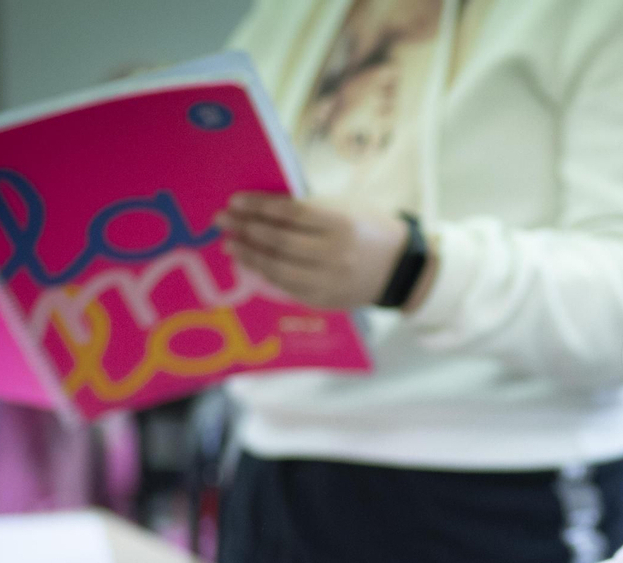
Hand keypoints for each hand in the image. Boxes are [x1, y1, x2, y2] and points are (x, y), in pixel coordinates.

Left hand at [216, 194, 433, 309]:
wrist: (400, 268)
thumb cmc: (369, 229)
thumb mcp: (346, 208)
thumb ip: (309, 209)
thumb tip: (261, 209)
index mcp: (342, 223)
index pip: (290, 212)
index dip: (259, 207)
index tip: (235, 202)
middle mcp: (335, 254)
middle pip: (279, 241)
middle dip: (246, 230)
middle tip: (222, 221)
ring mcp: (330, 281)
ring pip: (278, 268)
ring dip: (249, 256)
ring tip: (230, 245)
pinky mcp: (325, 300)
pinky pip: (287, 288)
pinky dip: (266, 275)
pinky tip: (251, 265)